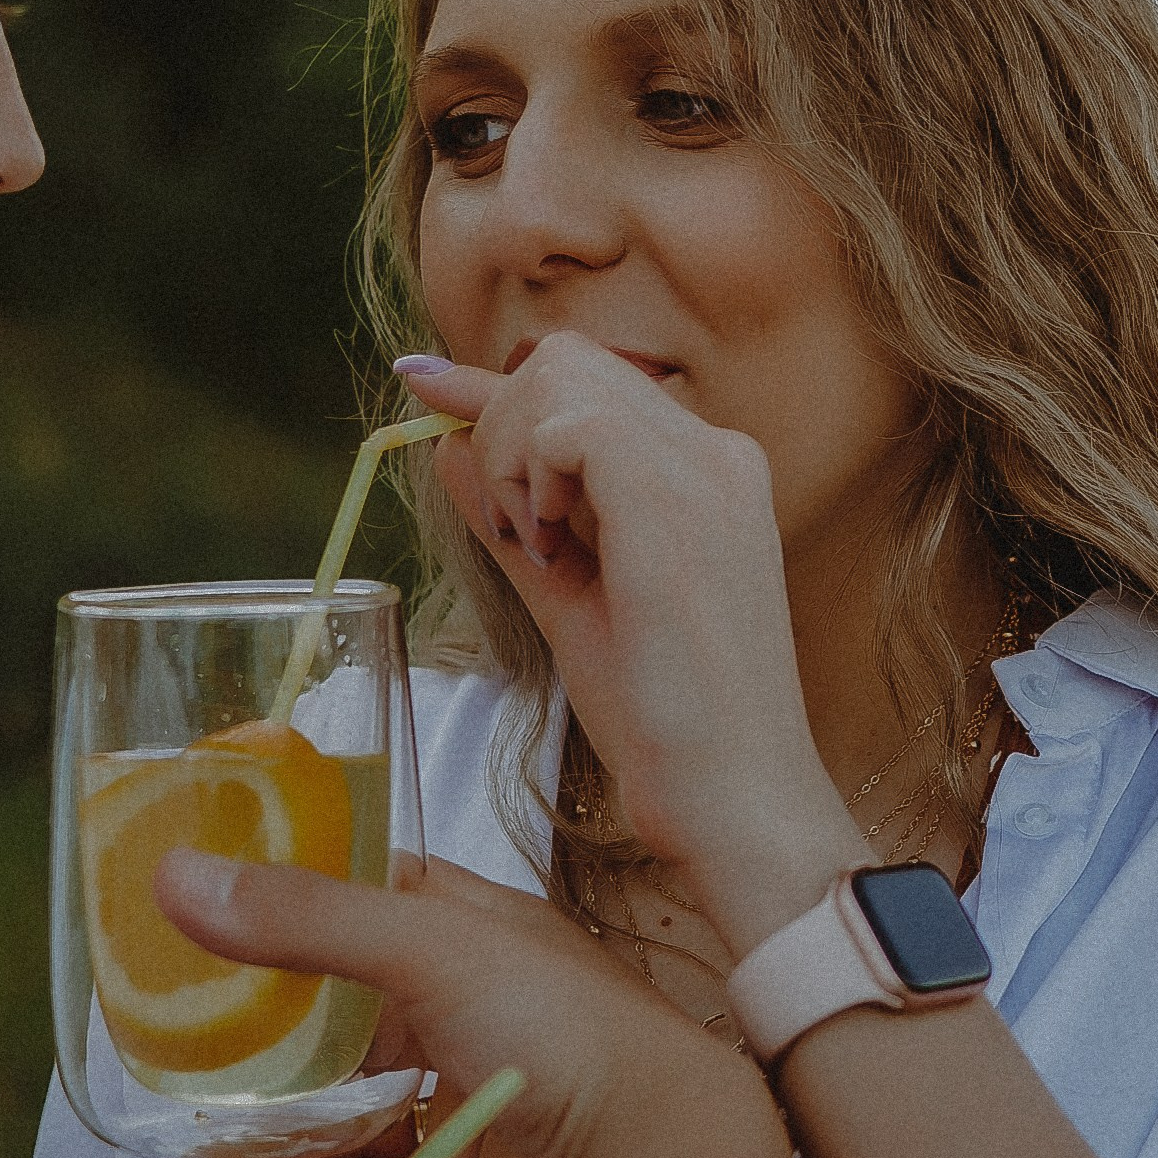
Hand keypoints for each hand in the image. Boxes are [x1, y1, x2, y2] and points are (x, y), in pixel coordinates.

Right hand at [159, 849, 796, 1157]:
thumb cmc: (566, 1032)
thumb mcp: (431, 948)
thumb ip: (305, 919)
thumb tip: (176, 877)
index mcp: (478, 932)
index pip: (373, 896)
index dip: (295, 896)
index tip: (205, 906)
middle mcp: (473, 1011)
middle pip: (348, 1016)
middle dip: (265, 1037)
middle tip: (175, 1047)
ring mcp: (469, 1102)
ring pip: (348, 1113)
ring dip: (268, 1133)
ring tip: (185, 1153)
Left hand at [401, 338, 863, 948]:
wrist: (735, 796)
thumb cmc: (669, 722)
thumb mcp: (575, 604)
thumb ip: (516, 526)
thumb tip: (446, 452)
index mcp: (707, 476)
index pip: (587, 385)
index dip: (490, 382)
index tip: (422, 384)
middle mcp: (717, 454)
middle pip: (567, 361)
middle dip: (499, 430)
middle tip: (519, 538)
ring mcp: (705, 470)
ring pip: (560, 376)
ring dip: (510, 457)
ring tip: (539, 550)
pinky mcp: (677, 501)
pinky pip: (565, 425)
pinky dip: (529, 478)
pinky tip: (549, 550)